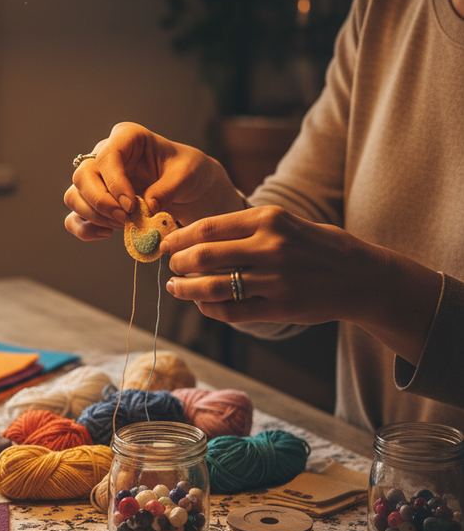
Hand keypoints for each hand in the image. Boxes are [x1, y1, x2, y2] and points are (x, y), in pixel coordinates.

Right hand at [63, 122, 243, 241]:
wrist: (185, 188)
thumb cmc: (186, 172)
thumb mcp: (186, 175)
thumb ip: (168, 188)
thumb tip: (147, 207)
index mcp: (126, 137)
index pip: (107, 156)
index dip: (114, 183)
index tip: (132, 205)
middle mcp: (104, 155)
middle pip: (82, 176)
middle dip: (101, 202)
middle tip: (125, 218)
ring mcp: (96, 180)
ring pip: (73, 196)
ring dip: (94, 216)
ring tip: (122, 225)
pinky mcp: (93, 203)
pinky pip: (74, 218)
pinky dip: (86, 229)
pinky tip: (108, 234)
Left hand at [164, 205, 441, 364]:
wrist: (362, 277)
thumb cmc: (318, 247)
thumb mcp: (287, 223)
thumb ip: (248, 228)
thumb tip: (198, 236)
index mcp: (269, 219)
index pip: (208, 227)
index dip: (180, 238)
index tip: (167, 244)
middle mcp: (270, 247)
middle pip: (203, 256)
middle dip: (178, 263)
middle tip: (171, 267)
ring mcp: (274, 279)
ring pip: (212, 287)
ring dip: (186, 289)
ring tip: (176, 287)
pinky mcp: (279, 307)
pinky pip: (230, 311)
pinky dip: (209, 309)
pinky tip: (203, 305)